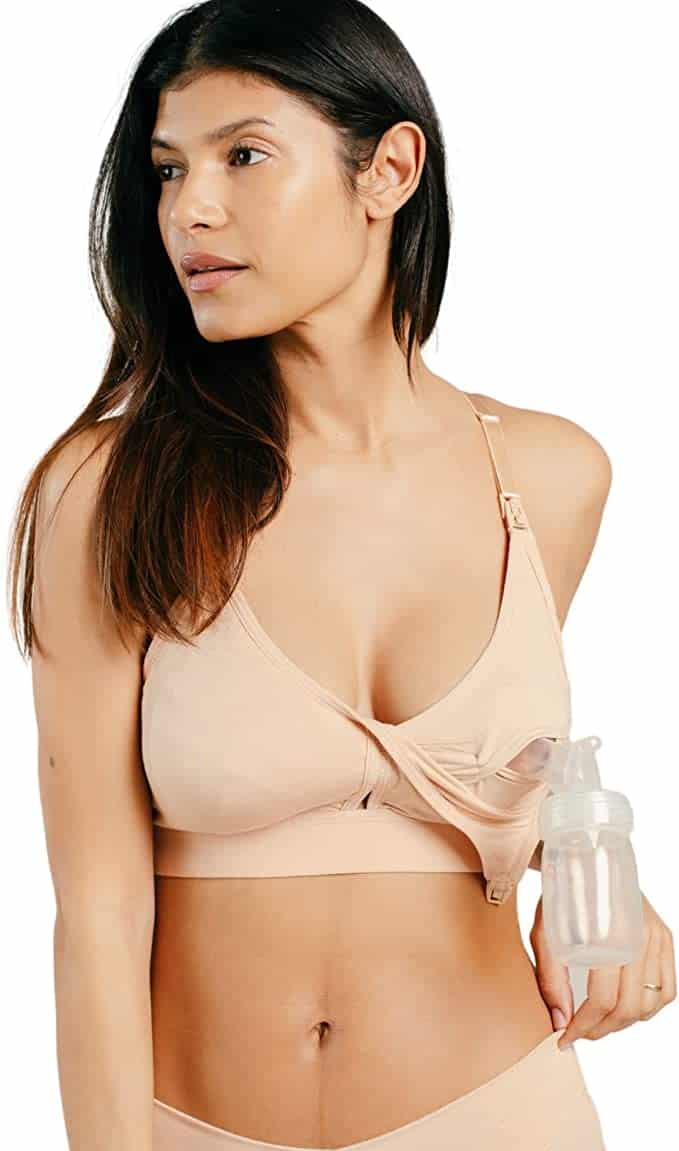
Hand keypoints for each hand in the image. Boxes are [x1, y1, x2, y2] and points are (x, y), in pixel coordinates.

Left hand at [528, 891, 675, 1051]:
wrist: (581, 855)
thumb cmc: (559, 892)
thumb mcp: (545, 933)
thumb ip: (552, 980)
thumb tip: (560, 1023)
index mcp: (607, 933)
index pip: (602, 999)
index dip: (583, 1027)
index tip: (565, 1039)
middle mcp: (637, 935)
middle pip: (628, 1007)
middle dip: (601, 1030)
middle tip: (579, 1033)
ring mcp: (655, 935)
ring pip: (650, 1003)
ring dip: (624, 1022)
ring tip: (599, 1022)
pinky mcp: (664, 935)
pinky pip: (667, 987)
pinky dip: (650, 1006)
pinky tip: (627, 1007)